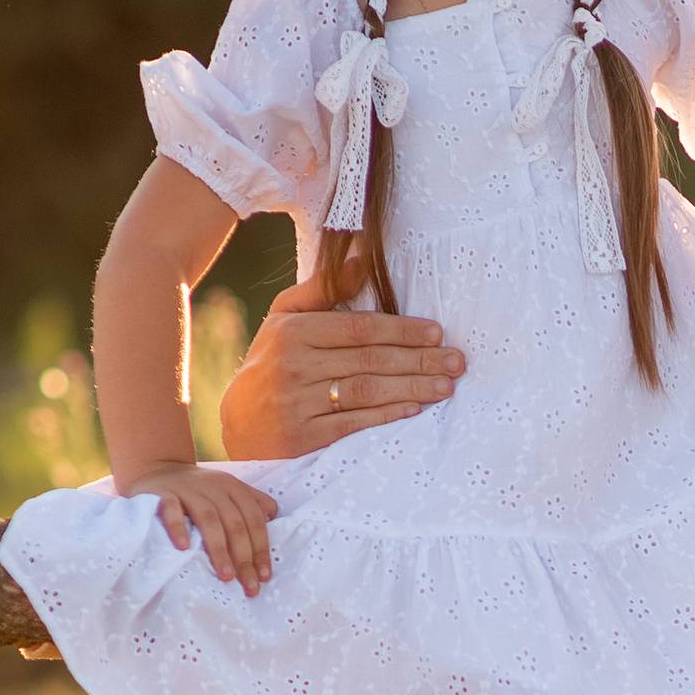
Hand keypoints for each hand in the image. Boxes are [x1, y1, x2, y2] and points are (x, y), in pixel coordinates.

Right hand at [121, 460, 280, 593]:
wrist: (156, 466)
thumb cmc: (198, 489)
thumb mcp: (227, 490)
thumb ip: (251, 502)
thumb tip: (273, 518)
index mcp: (233, 488)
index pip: (254, 520)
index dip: (261, 548)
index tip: (264, 576)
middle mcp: (213, 487)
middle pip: (235, 524)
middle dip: (245, 557)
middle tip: (249, 586)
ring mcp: (187, 489)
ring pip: (208, 519)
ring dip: (219, 549)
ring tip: (226, 576)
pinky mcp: (162, 493)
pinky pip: (171, 510)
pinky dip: (178, 527)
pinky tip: (183, 548)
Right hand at [217, 257, 465, 462]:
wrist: (238, 423)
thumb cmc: (271, 362)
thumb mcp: (285, 318)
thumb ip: (323, 289)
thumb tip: (362, 258)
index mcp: (292, 331)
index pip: (359, 328)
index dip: (402, 330)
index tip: (437, 332)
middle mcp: (293, 365)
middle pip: (369, 360)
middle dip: (419, 360)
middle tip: (456, 361)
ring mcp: (297, 402)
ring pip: (366, 391)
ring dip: (411, 388)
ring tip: (445, 386)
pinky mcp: (303, 437)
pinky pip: (354, 424)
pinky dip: (387, 415)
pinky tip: (414, 410)